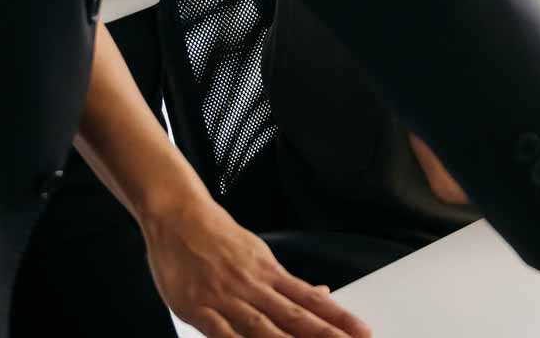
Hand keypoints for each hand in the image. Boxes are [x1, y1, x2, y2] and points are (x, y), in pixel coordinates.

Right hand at [141, 194, 369, 337]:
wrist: (178, 214)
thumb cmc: (216, 235)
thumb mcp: (258, 254)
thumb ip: (286, 281)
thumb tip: (322, 294)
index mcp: (269, 272)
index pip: (311, 300)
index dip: (337, 318)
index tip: (362, 331)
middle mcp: (253, 286)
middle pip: (294, 317)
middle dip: (324, 336)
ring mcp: (226, 298)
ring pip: (264, 329)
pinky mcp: (198, 309)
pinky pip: (224, 336)